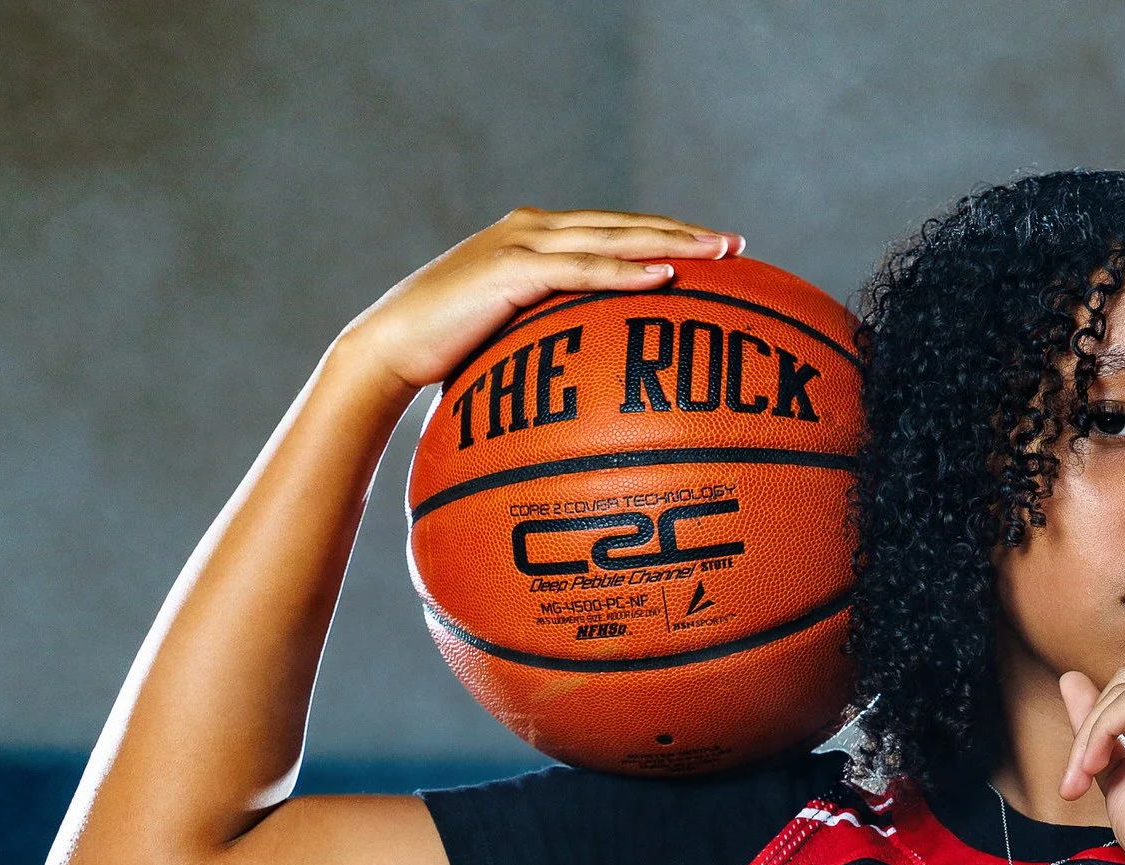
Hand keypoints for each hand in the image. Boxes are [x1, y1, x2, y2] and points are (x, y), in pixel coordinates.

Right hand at [335, 206, 740, 401]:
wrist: (386, 352)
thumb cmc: (446, 358)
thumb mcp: (509, 340)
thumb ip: (549, 338)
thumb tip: (592, 378)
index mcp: (533, 240)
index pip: (612, 231)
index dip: (664, 235)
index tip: (714, 251)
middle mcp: (530, 231)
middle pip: (623, 225)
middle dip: (683, 232)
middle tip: (737, 245)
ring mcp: (519, 246)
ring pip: (611, 238)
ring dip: (669, 243)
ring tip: (718, 254)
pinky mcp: (509, 272)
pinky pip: (580, 270)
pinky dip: (623, 272)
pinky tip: (664, 276)